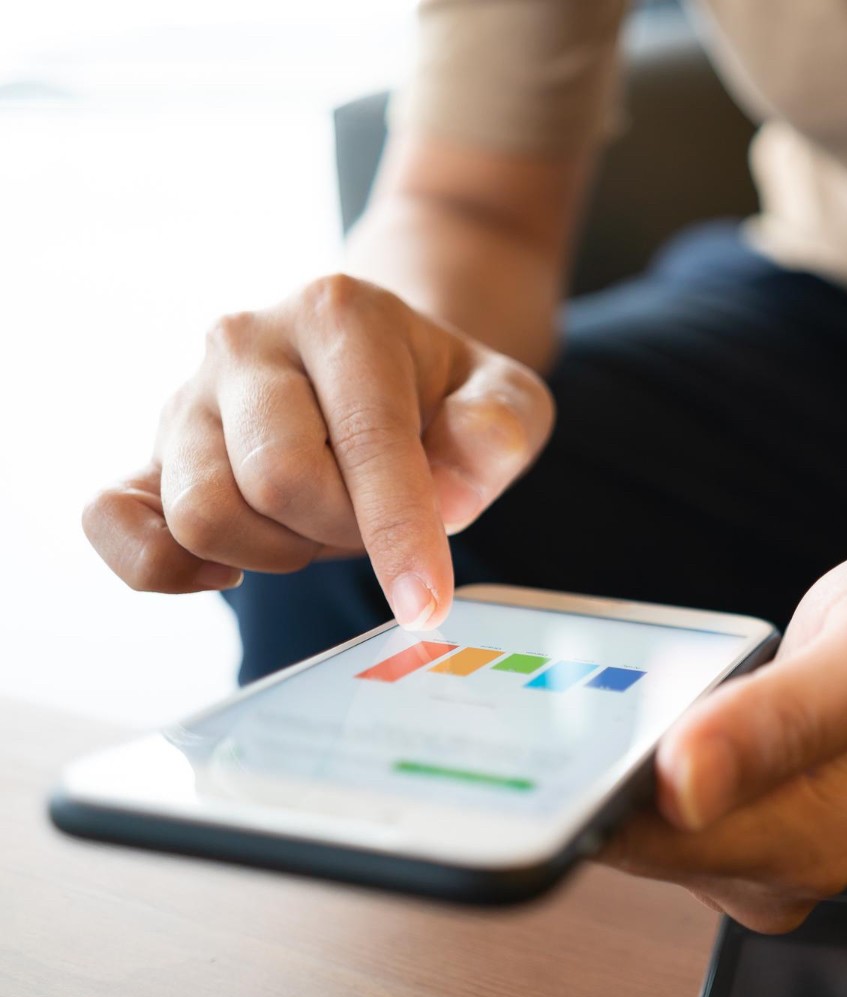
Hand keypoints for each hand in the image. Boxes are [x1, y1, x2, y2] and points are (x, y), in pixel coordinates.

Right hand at [82, 274, 553, 627]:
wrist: (379, 359)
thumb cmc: (444, 389)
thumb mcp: (506, 394)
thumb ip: (500, 428)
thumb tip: (452, 495)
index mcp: (338, 314)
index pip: (364, 439)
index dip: (399, 531)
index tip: (426, 605)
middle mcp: (245, 340)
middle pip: (277, 481)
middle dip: (344, 532)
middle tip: (378, 521)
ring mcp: (187, 395)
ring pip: (205, 514)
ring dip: (279, 552)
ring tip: (324, 523)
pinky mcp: (149, 450)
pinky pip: (113, 521)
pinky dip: (168, 566)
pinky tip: (234, 567)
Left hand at [599, 537, 846, 931]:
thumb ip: (780, 720)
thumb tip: (682, 785)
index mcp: (809, 844)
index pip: (654, 840)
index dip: (605, 776)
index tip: (592, 713)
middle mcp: (774, 869)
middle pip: (631, 827)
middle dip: (615, 751)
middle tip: (650, 673)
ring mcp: (748, 848)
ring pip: (632, 806)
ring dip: (628, 740)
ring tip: (677, 676)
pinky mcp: (729, 818)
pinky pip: (648, 788)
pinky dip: (644, 737)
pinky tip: (675, 693)